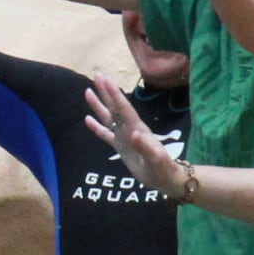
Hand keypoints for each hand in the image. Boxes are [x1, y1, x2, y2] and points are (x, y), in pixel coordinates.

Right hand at [82, 75, 185, 196]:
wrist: (166, 179)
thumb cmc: (163, 170)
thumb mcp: (157, 160)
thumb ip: (147, 147)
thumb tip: (135, 134)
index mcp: (138, 129)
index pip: (124, 108)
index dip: (114, 94)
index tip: (105, 80)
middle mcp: (130, 129)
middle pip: (115, 107)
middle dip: (106, 91)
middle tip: (97, 75)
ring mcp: (124, 137)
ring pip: (108, 117)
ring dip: (98, 105)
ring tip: (87, 92)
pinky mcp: (120, 147)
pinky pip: (106, 134)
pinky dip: (96, 127)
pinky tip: (87, 120)